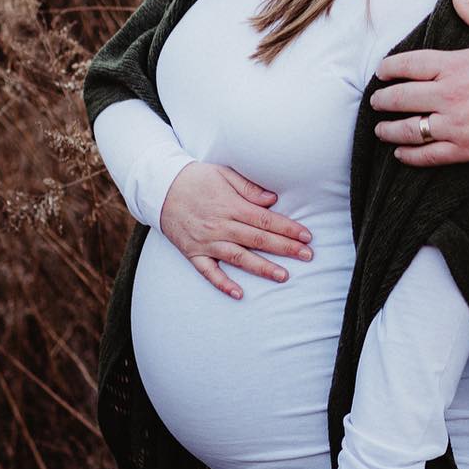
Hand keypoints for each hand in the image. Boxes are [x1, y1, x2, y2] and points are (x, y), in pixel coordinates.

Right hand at [159, 161, 312, 298]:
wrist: (160, 188)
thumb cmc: (196, 179)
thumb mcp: (224, 173)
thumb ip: (249, 188)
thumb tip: (272, 200)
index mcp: (230, 206)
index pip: (265, 220)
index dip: (287, 228)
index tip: (306, 236)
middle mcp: (220, 226)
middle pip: (257, 240)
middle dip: (285, 248)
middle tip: (308, 255)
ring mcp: (206, 242)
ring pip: (238, 258)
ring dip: (262, 267)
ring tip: (283, 276)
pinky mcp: (193, 253)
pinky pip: (209, 272)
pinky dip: (223, 284)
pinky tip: (239, 294)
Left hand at [369, 0, 468, 164]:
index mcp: (455, 65)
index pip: (408, 65)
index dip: (388, 69)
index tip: (381, 73)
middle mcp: (449, 95)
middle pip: (402, 98)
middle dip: (383, 101)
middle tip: (376, 102)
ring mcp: (455, 124)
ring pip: (409, 129)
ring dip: (389, 130)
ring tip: (381, 130)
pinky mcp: (464, 148)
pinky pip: (428, 155)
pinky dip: (409, 156)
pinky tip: (400, 155)